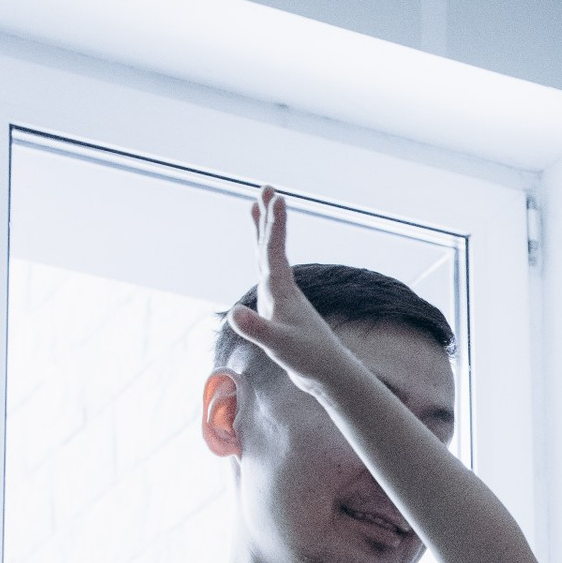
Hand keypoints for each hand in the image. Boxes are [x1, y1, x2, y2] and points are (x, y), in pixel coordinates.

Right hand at [225, 189, 349, 399]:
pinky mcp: (281, 308)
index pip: (274, 251)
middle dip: (268, 217)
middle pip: (271, 246)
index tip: (275, 196)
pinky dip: (263, 260)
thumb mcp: (278, 346)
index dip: (273, 224)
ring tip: (258, 210)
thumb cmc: (307, 359)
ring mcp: (282, 298)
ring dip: (263, 233)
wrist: (328, 374)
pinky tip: (261, 261)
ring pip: (269, 258)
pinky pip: (268, 275)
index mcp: (282, 291)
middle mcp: (283, 289)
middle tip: (266, 188)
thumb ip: (257, 330)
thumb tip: (233, 314)